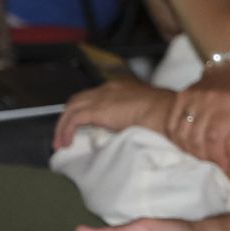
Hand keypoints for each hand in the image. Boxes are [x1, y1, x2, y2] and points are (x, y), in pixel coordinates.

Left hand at [53, 78, 169, 148]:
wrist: (168, 112)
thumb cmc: (166, 116)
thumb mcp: (147, 113)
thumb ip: (134, 117)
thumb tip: (128, 130)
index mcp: (121, 87)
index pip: (95, 95)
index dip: (84, 110)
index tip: (81, 126)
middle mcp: (108, 89)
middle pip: (78, 99)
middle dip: (68, 117)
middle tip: (65, 135)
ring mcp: (102, 97)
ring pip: (71, 109)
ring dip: (63, 126)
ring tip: (61, 143)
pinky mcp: (97, 110)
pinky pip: (73, 119)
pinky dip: (66, 131)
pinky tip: (66, 143)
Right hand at [165, 61, 229, 167]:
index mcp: (228, 104)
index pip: (215, 136)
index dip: (216, 155)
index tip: (223, 165)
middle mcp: (208, 100)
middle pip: (196, 138)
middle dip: (203, 155)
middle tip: (211, 163)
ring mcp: (192, 97)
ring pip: (182, 132)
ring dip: (188, 149)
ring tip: (200, 156)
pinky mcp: (181, 96)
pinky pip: (172, 122)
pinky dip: (175, 137)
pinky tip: (185, 145)